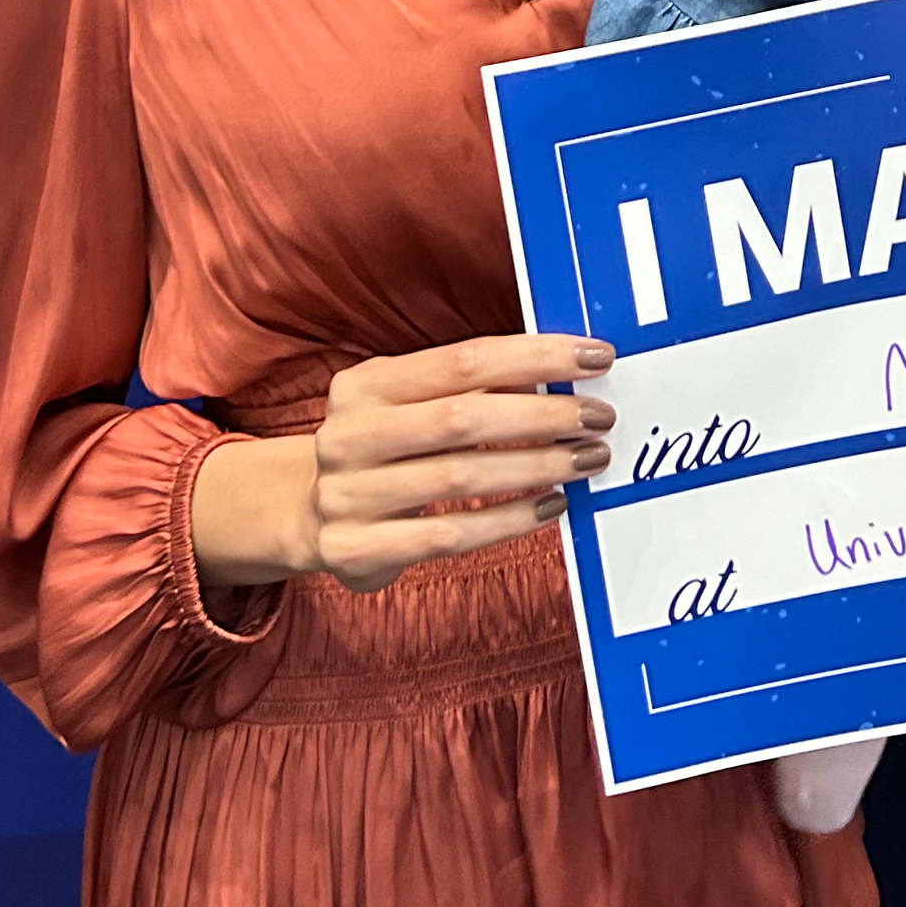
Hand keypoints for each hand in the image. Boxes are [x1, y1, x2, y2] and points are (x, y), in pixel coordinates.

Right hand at [192, 332, 614, 597]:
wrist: (305, 515)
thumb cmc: (386, 449)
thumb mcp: (407, 405)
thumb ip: (468, 388)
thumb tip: (565, 371)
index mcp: (366, 384)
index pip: (463, 360)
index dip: (534, 356)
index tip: (594, 358)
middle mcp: (349, 434)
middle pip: (463, 417)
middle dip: (543, 413)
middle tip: (600, 417)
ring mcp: (346, 494)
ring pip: (461, 477)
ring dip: (537, 466)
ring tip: (588, 459)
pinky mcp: (355, 550)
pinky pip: (449, 535)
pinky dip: (509, 520)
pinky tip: (551, 506)